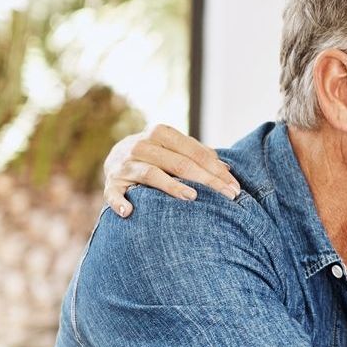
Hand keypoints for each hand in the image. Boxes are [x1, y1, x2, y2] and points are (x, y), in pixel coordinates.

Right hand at [104, 123, 240, 216]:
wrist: (114, 157)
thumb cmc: (155, 155)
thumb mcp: (173, 148)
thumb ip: (197, 154)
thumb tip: (227, 168)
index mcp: (161, 133)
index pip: (195, 152)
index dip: (217, 170)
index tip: (235, 187)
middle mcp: (142, 145)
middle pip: (179, 163)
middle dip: (207, 180)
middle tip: (228, 197)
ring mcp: (125, 164)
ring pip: (151, 174)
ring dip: (171, 186)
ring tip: (192, 197)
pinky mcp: (111, 182)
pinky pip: (114, 193)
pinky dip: (119, 202)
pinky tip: (129, 212)